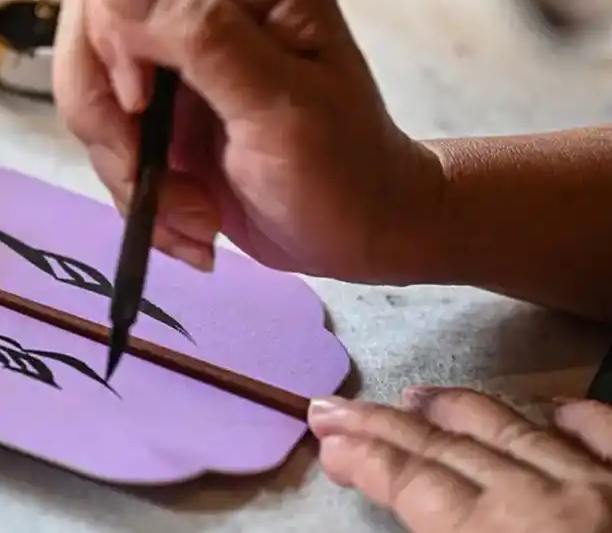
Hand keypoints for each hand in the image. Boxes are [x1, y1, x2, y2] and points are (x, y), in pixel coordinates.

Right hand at [53, 0, 444, 281]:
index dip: (117, 13)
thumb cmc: (343, 172)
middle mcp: (209, 10)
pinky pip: (112, 139)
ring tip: (190, 212)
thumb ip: (204, 39)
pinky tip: (192, 220)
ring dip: (125, 166)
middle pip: (97, 16)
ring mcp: (181, 66)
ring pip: (94, 87)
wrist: (358, 235)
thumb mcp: (282, 107)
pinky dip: (140, 192)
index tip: (138, 95)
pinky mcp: (166, 116)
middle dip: (103, 108)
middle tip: (142, 167)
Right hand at [308, 387, 611, 531]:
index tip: (327, 438)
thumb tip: (415, 517)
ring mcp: (603, 486)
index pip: (412, 483)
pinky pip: (608, 437)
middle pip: (445, 448)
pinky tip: (552, 409)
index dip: (364, 457)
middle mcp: (543, 497)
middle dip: (383, 425)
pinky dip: (576, 418)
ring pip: (514, 428)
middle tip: (336, 405)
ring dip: (458, 409)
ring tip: (416, 395)